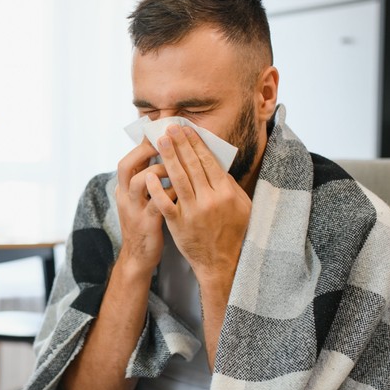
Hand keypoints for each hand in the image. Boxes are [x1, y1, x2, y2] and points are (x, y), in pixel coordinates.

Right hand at [114, 139, 176, 273]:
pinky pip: (157, 202)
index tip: (161, 130)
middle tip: (167, 140)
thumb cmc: (145, 224)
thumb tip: (166, 158)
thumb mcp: (140, 200)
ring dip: (158, 169)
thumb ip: (148, 181)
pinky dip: (170, 191)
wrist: (138, 257)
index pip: (129, 159)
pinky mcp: (146, 222)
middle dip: (146, 150)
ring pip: (139, 181)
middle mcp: (124, 196)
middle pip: (127, 165)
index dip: (143, 144)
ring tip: (175, 164)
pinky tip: (184, 187)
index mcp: (123, 189)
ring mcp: (133, 209)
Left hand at [145, 124, 250, 284]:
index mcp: (226, 192)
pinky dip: (156, 188)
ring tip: (160, 142)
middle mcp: (210, 199)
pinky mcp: (178, 224)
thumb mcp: (241, 206)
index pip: (208, 162)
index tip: (187, 130)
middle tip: (170, 128)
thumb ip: (229, 185)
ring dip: (168, 158)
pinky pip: (165, 203)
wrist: (221, 262)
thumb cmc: (233, 232)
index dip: (196, 144)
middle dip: (180, 144)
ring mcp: (193, 211)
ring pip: (178, 179)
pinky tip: (148, 174)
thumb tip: (217, 165)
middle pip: (192, 165)